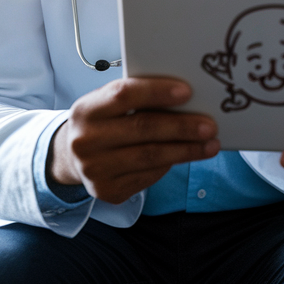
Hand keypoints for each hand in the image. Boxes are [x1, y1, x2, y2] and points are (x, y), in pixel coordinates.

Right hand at [49, 77, 218, 204]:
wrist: (73, 157)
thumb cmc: (103, 122)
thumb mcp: (108, 103)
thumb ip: (138, 97)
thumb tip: (187, 98)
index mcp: (86, 110)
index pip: (124, 95)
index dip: (157, 92)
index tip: (188, 92)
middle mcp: (85, 141)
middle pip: (143, 129)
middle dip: (182, 127)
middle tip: (210, 126)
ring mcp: (94, 170)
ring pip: (150, 157)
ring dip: (186, 150)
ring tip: (210, 144)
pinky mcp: (107, 191)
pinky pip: (148, 177)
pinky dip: (171, 165)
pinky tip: (187, 156)